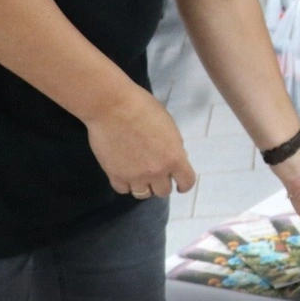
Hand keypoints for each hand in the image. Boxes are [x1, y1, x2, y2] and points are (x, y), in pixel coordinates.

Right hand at [83, 85, 197, 198]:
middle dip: (161, 182)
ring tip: (139, 174)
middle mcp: (157, 171)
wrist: (112, 107)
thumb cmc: (143, 108)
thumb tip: (178, 158)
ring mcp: (135, 176)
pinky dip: (125, 184)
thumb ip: (174, 146)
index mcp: (174, 157)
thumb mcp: (169, 126)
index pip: (187, 182)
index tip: (180, 185)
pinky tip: (125, 173)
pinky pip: (123, 189)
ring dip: (143, 185)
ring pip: (143, 194)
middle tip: (156, 173)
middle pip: (163, 191)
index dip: (184, 184)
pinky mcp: (115, 175)